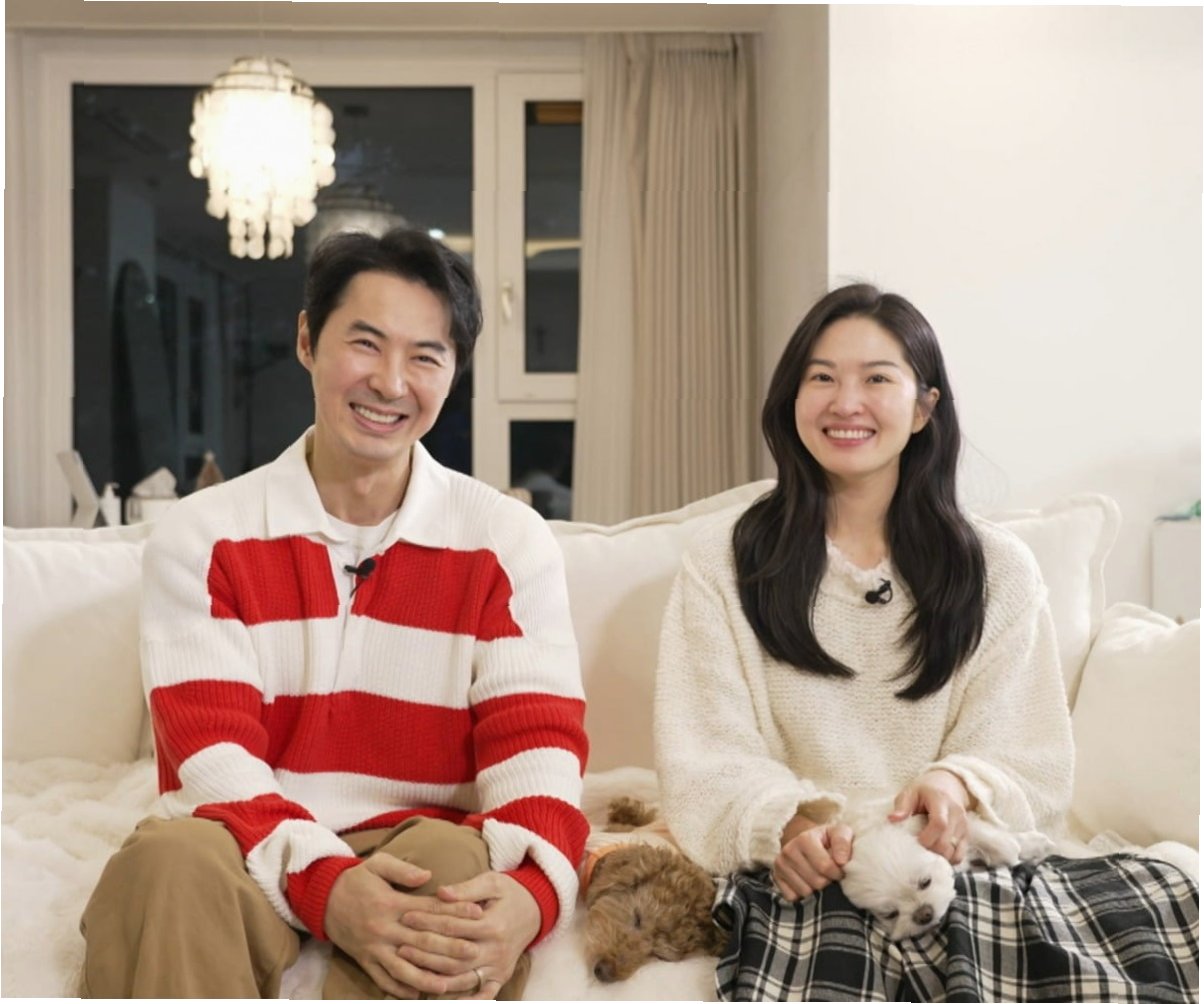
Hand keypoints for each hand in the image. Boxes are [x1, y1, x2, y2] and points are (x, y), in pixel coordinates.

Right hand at [324, 853, 483, 996]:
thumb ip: (403, 869)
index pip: (429, 908)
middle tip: (473, 952)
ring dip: (425, 978)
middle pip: (421, 941)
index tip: (477, 913)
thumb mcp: (378, 864)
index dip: (454, 910)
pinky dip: (399, 989)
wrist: (322, 899)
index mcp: (391, 903)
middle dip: (449, 948)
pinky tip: (417, 994)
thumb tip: (429, 876)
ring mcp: (374, 948)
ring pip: (402, 968)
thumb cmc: (356, 879)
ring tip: (448, 985)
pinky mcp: (364, 960)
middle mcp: (384, 928)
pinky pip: (382, 979)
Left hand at [400, 871, 540, 998]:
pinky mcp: (501, 976)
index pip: (453, 925)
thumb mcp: (492, 881)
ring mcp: (498, 966)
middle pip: (454, 955)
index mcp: (492, 923)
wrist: (537, 910)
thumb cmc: (510, 892)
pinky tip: (444, 999)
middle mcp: (496, 949)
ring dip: (435, 976)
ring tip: (411, 969)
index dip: (428, 921)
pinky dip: (467, 1000)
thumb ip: (466, 888)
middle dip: (425, 951)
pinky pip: (483, 993)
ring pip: (462, 977)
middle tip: (401, 945)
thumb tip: (441, 892)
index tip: (406, 916)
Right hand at [773, 814, 853, 900]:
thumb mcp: (841, 833)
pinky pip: (792, 897)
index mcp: (804, 839)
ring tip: (819, 876)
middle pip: (816, 882)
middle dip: (828, 881)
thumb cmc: (829, 840)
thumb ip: (843, 843)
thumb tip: (841, 861)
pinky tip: (807, 882)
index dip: (838, 872)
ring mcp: (780, 865)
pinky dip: (802, 895)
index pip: (825, 867)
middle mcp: (788, 851)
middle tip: (829, 873)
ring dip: (816, 889)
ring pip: (805, 892)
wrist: (812, 842)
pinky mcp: (776, 878)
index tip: (840, 869)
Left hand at [890, 769, 971, 863]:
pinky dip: (947, 859)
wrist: (949, 785)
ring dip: (938, 857)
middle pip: (946, 841)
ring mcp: (963, 826)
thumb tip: (892, 819)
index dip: (927, 837)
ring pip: (954, 852)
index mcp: (941, 801)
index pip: (939, 823)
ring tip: (926, 852)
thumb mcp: (911, 792)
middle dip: (930, 850)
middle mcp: (956, 814)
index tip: (915, 842)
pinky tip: (936, 854)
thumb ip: (902, 805)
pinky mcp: (967, 836)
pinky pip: (960, 855)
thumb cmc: (925, 790)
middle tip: (917, 849)